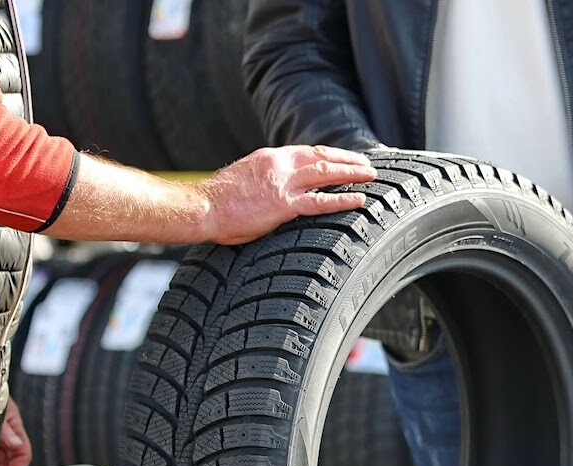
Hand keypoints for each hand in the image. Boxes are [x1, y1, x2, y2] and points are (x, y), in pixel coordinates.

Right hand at [200, 145, 376, 244]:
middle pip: (322, 157)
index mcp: (269, 158)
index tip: (342, 158)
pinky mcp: (283, 205)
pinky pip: (320, 201)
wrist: (202, 207)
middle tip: (365, 164)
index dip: (328, 155)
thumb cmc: (217, 199)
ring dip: (352, 173)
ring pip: (327, 174)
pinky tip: (358, 199)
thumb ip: (264, 177)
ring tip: (370, 176)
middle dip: (347, 159)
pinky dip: (342, 199)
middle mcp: (279, 165)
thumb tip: (273, 185)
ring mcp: (283, 184)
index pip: (306, 152)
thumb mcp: (243, 177)